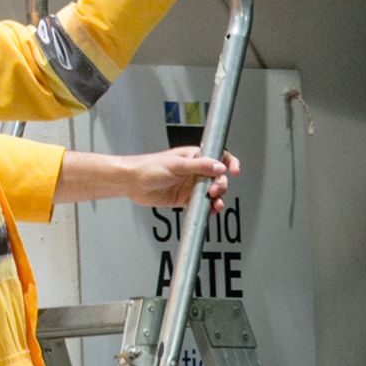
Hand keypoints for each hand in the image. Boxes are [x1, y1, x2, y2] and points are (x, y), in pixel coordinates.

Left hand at [55, 146, 238, 209]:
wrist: (132, 183)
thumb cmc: (148, 167)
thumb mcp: (176, 166)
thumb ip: (199, 166)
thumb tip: (219, 166)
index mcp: (193, 157)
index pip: (217, 155)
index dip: (229, 162)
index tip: (234, 170)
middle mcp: (194, 170)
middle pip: (218, 177)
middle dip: (221, 184)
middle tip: (213, 191)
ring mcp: (190, 185)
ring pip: (212, 192)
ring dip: (217, 198)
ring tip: (215, 203)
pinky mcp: (185, 198)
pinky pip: (202, 203)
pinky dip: (209, 207)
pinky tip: (210, 210)